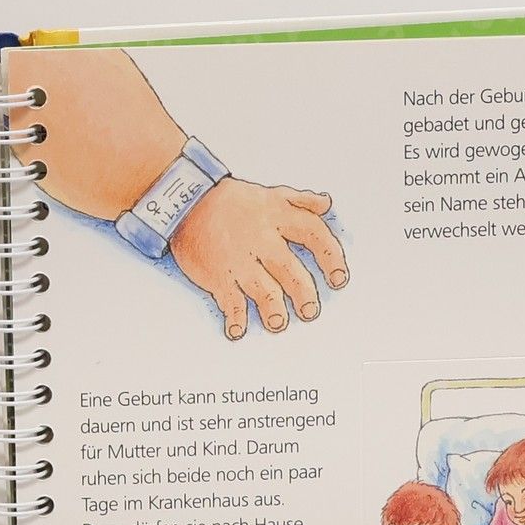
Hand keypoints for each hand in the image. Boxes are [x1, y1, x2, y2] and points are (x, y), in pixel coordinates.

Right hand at [170, 179, 349, 338]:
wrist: (185, 202)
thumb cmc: (231, 200)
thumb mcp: (269, 193)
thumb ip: (300, 200)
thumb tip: (327, 203)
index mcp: (278, 217)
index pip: (314, 235)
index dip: (331, 258)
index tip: (339, 279)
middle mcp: (261, 239)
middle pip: (290, 270)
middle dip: (303, 294)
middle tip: (310, 311)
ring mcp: (238, 259)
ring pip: (263, 289)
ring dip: (273, 310)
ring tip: (278, 324)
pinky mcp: (217, 274)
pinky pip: (229, 300)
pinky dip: (234, 318)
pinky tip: (238, 331)